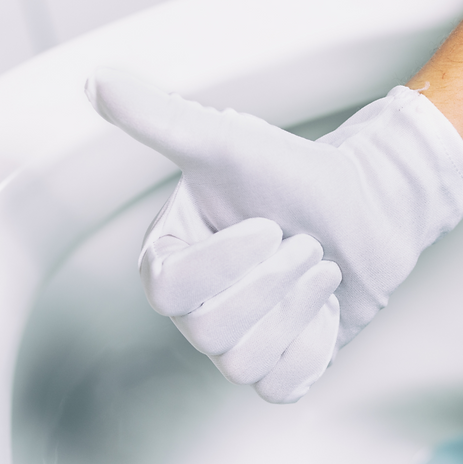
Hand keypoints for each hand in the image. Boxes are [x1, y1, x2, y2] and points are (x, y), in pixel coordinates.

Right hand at [86, 68, 462, 402]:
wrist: (367, 207)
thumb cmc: (295, 173)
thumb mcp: (226, 143)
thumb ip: (159, 118)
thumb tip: (95, 78)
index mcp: (171, 257)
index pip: (166, 290)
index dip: (222, 265)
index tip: (269, 225)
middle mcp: (195, 306)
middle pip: (209, 332)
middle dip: (272, 284)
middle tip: (305, 241)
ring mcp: (235, 341)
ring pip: (242, 364)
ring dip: (297, 308)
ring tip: (321, 264)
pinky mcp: (277, 366)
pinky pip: (281, 385)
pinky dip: (314, 343)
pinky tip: (326, 303)